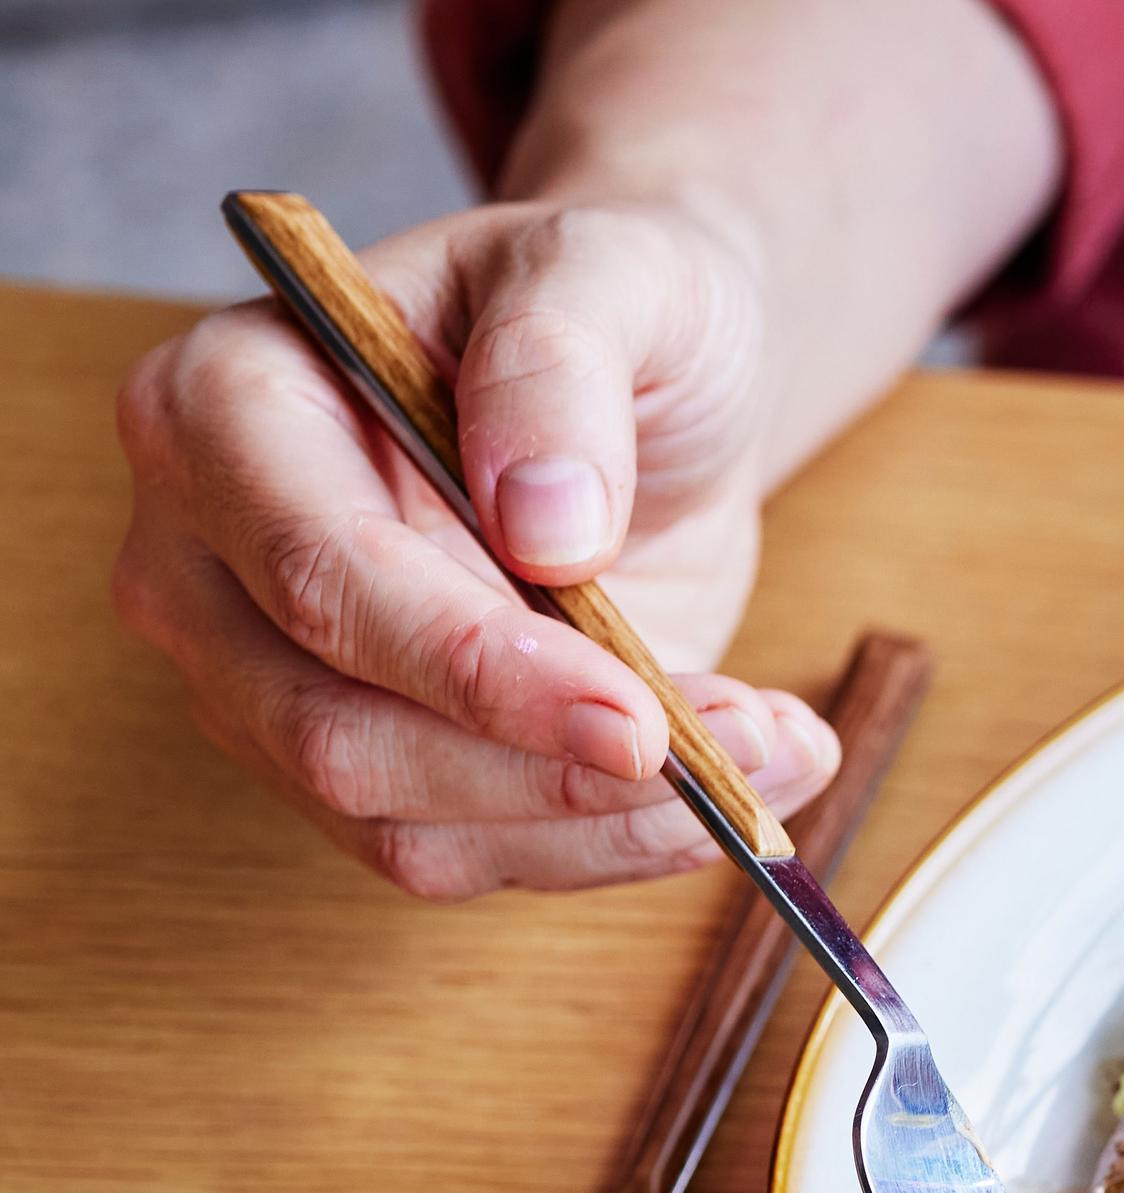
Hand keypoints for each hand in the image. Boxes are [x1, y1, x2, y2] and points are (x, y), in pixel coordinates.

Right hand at [110, 198, 838, 897]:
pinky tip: (737, 780)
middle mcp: (213, 560)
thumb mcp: (612, 273)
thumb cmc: (608, 308)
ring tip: (777, 753)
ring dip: (612, 823)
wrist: (645, 381)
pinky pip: (480, 856)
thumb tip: (543, 520)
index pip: (323, 579)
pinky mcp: (376, 762)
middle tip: (748, 750)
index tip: (640, 716)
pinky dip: (619, 841)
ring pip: (412, 830)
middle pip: (341, 736)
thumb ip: (560, 363)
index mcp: (225, 408)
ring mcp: (275, 679)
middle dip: (556, 772)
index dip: (479, 668)